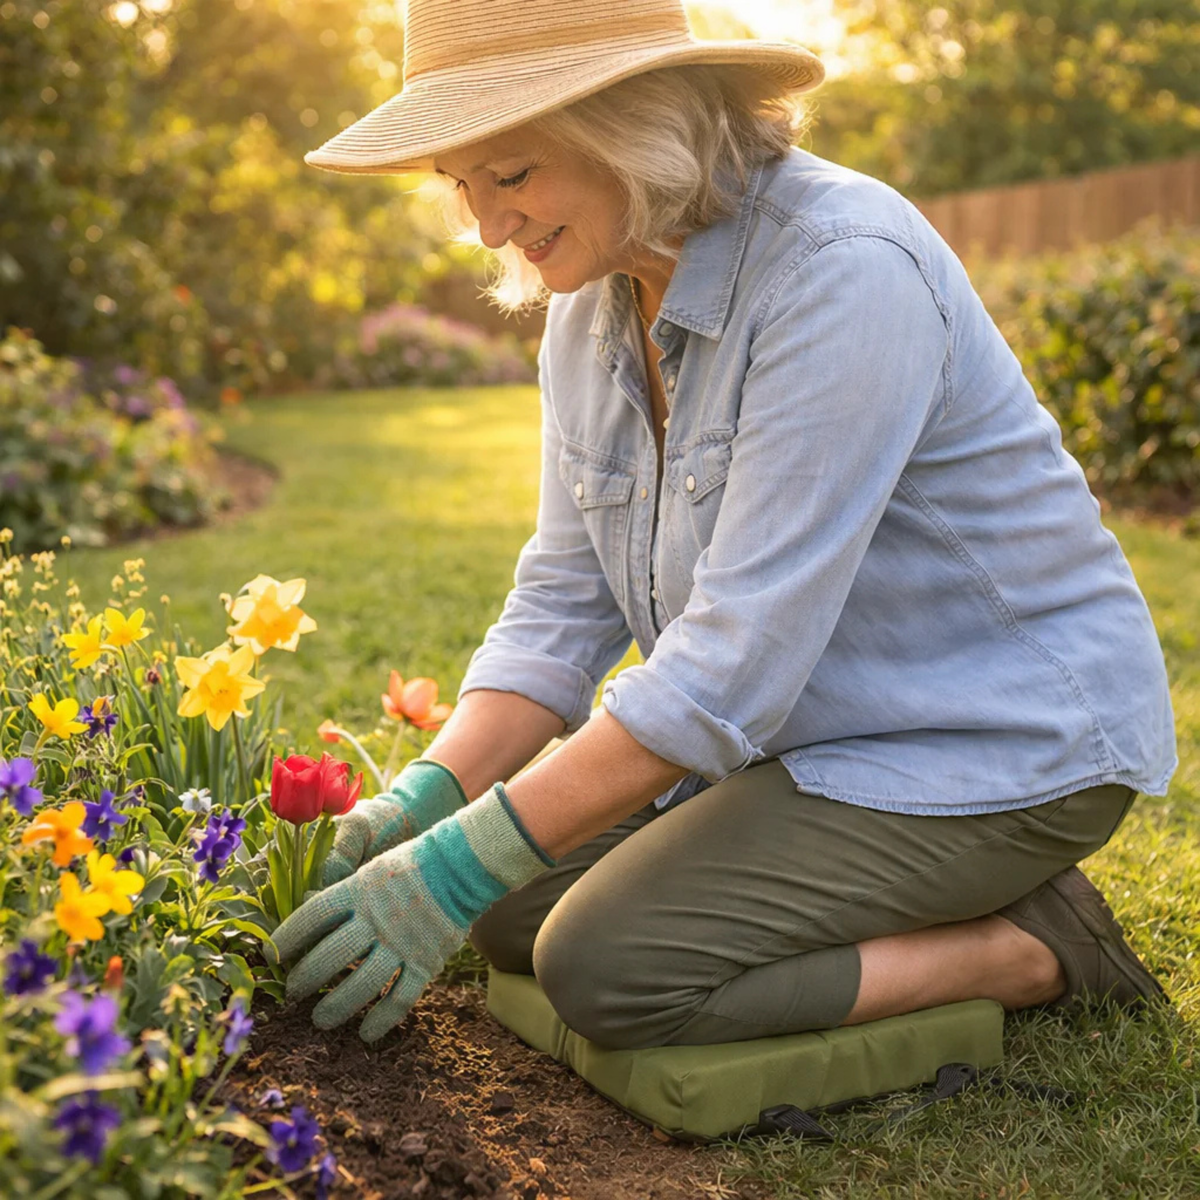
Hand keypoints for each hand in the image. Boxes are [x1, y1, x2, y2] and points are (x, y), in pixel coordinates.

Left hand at [269, 782, 553, 1042]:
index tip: (271, 958)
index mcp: (358, 891)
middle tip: (292, 994)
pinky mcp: (426, 961)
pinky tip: (367, 1034)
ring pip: (361, 984)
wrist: (462, 865)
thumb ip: (343, 896)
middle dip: (305, 979)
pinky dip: (382, 1019)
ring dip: (337, 1007)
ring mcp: (401, 943)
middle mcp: (375, 920)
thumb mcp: (370, 870)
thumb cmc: (411, 866)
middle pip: (330, 957)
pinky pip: (400, 997)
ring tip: (320, 1020)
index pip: (311, 918)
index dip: (287, 940)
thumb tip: (308, 915)